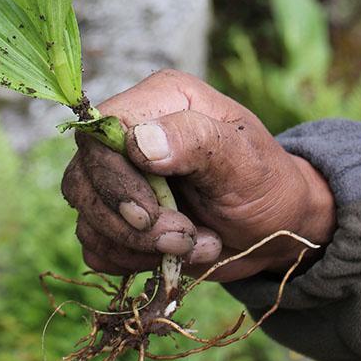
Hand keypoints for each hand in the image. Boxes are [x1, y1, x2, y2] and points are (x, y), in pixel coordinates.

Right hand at [61, 69, 335, 281]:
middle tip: (185, 236)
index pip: (99, 134)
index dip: (114, 180)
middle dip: (132, 223)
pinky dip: (133, 261)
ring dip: (138, 246)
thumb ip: (195, 140)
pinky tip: (175, 254)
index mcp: (159, 100)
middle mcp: (130, 132)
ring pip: (86, 217)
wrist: (276, 229)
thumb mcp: (244, 158)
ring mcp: (118, 176)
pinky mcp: (117, 217)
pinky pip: (96, 247)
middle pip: (84, 178)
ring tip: (193, 242)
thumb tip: (139, 142)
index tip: (152, 215)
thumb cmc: (265, 183)